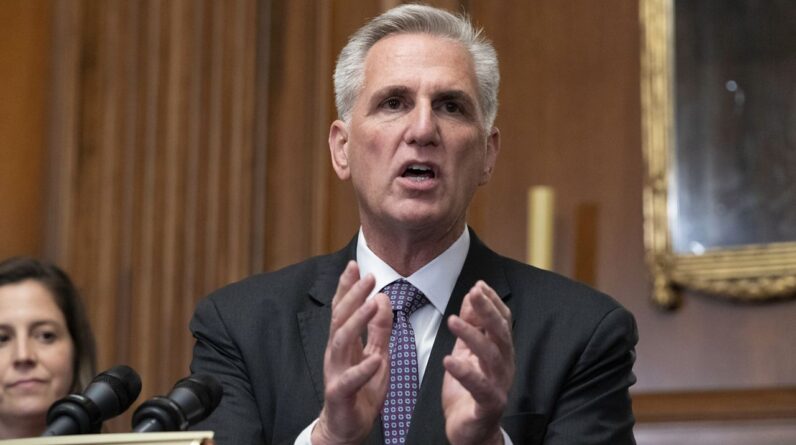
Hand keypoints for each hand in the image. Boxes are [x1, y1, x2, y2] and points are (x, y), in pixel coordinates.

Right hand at [312, 261, 392, 444]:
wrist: (346, 428)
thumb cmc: (361, 390)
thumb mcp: (377, 354)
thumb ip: (379, 329)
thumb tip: (382, 299)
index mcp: (344, 343)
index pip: (343, 309)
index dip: (348, 287)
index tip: (355, 264)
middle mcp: (336, 353)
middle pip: (340, 318)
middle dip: (353, 295)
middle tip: (368, 276)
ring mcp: (335, 373)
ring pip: (341, 342)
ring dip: (357, 321)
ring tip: (373, 304)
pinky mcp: (340, 395)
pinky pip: (350, 380)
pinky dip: (363, 369)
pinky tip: (376, 360)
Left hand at [442, 281, 513, 444]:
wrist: (470, 430)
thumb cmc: (468, 390)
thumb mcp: (467, 352)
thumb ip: (472, 326)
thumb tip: (472, 296)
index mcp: (500, 351)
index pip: (502, 321)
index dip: (492, 302)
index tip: (479, 285)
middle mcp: (504, 365)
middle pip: (500, 333)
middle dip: (487, 311)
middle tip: (473, 293)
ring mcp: (499, 385)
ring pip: (491, 356)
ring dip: (472, 336)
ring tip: (453, 320)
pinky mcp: (489, 405)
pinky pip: (480, 387)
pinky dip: (465, 372)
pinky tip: (449, 360)